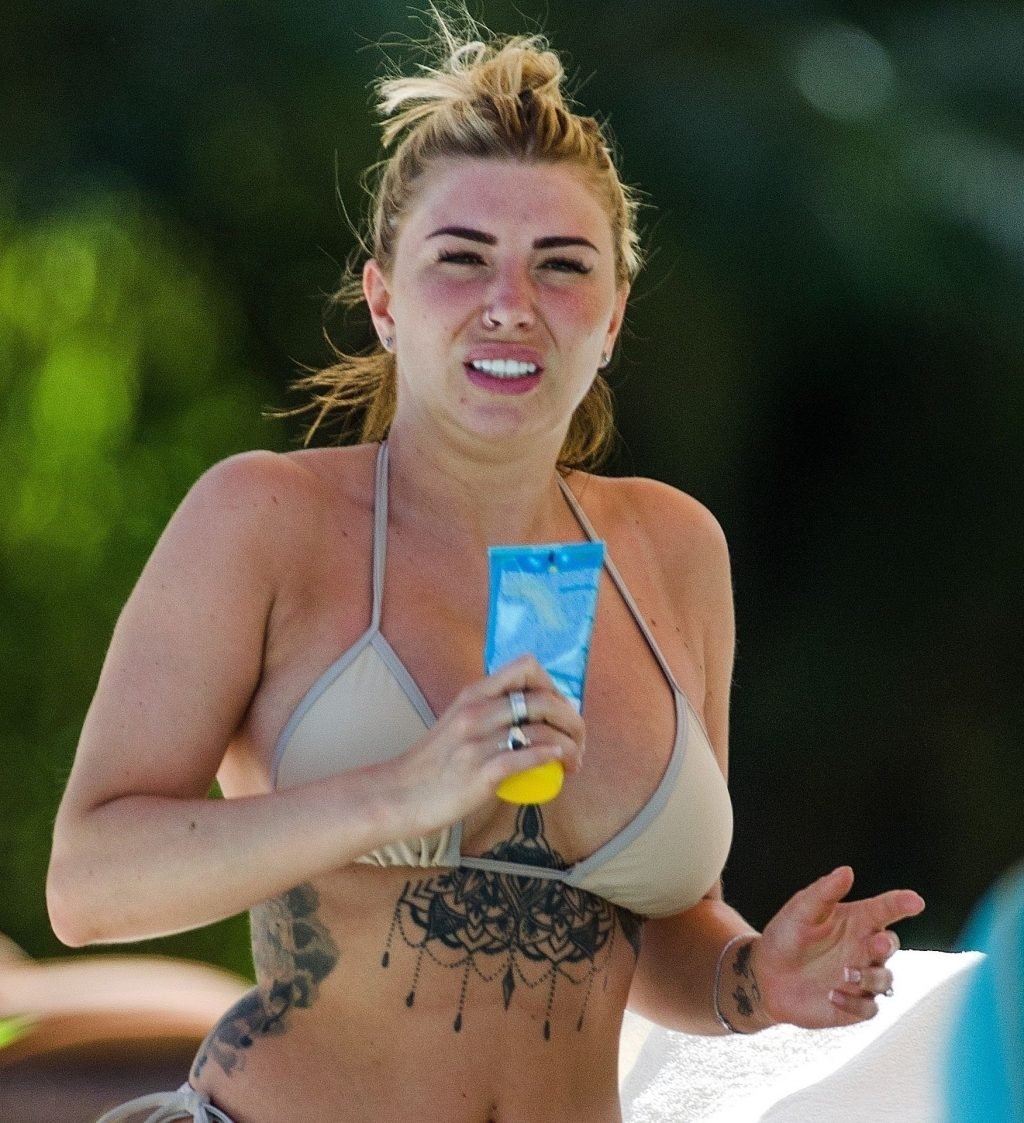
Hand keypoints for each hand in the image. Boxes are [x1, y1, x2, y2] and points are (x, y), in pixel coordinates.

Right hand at [381, 655, 585, 838]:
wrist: (397, 794)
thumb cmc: (432, 763)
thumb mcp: (457, 722)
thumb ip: (488, 712)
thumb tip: (530, 715)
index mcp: (473, 694)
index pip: (526, 667)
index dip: (553, 685)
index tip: (559, 710)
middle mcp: (477, 711)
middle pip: (545, 700)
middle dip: (573, 720)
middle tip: (578, 740)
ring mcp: (478, 741)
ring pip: (543, 729)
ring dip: (570, 744)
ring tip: (574, 761)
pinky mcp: (481, 772)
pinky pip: (527, 756)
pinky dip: (552, 757)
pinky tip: (560, 764)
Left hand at [747, 866, 924, 1028]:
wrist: (766, 977)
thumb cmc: (785, 937)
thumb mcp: (800, 910)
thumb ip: (824, 891)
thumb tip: (847, 871)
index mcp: (856, 921)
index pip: (884, 910)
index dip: (901, 904)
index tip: (915, 901)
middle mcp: (863, 948)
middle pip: (890, 945)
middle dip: (886, 945)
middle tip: (874, 944)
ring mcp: (862, 977)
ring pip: (885, 979)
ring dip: (870, 977)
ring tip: (843, 973)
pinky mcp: (854, 1005)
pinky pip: (869, 1008)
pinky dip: (855, 1003)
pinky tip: (832, 994)